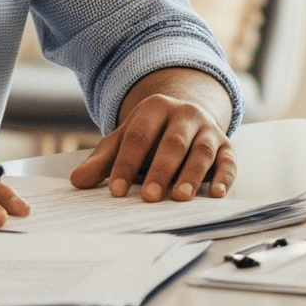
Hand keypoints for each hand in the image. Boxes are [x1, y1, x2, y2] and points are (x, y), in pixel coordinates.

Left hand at [71, 69, 235, 201]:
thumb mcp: (124, 141)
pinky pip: (228, 160)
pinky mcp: (226, 146)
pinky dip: (225, 177)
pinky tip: (217, 193)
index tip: (115, 191)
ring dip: (192, 174)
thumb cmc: (150, 136)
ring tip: (180, 197)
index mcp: (156, 108)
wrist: (186, 118)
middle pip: (172, 142)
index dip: (126, 164)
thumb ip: (102, 161)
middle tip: (149, 197)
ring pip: (201, 150)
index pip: (139, 136)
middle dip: (160, 170)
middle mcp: (185, 114)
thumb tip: (77, 181)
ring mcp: (208, 129)